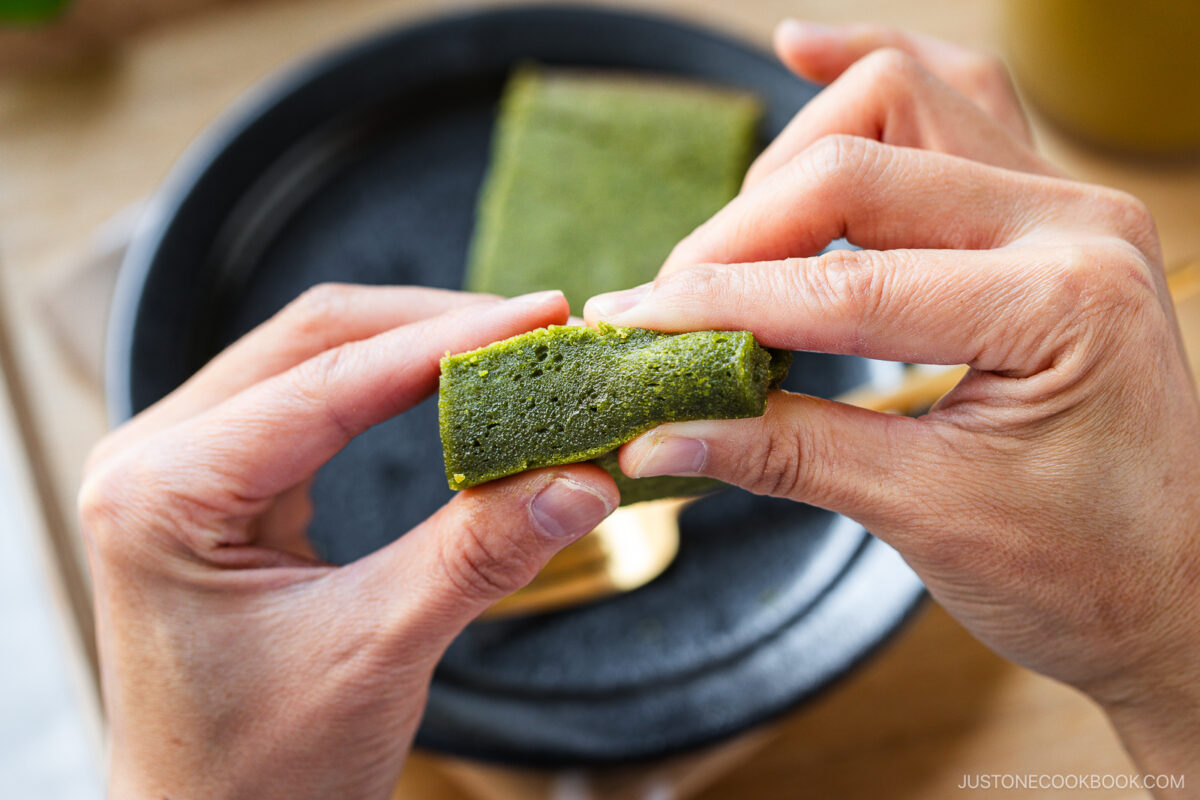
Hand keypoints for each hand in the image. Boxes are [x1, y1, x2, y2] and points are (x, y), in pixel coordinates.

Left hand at [80, 287, 616, 798]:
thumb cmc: (259, 772)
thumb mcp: (376, 654)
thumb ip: (478, 555)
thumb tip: (585, 478)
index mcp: (162, 492)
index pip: (326, 381)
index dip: (446, 342)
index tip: (541, 319)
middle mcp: (156, 459)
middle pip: (311, 341)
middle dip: (433, 328)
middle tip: (539, 329)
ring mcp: (185, 466)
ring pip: (314, 359)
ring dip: (415, 348)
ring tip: (512, 350)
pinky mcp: (222, 485)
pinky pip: (314, 402)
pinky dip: (393, 387)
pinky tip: (456, 389)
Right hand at [586, 23, 1199, 790]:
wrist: (1182, 586)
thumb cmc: (1083, 569)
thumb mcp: (926, 515)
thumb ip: (785, 455)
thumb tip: (658, 430)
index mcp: (1059, 303)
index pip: (844, 282)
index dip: (719, 302)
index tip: (632, 322)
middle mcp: (1071, 223)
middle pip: (858, 163)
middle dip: (740, 235)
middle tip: (668, 303)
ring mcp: (1064, 202)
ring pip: (899, 101)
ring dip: (794, 158)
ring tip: (733, 243)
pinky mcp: (1044, 208)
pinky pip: (952, 102)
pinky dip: (867, 80)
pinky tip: (805, 61)